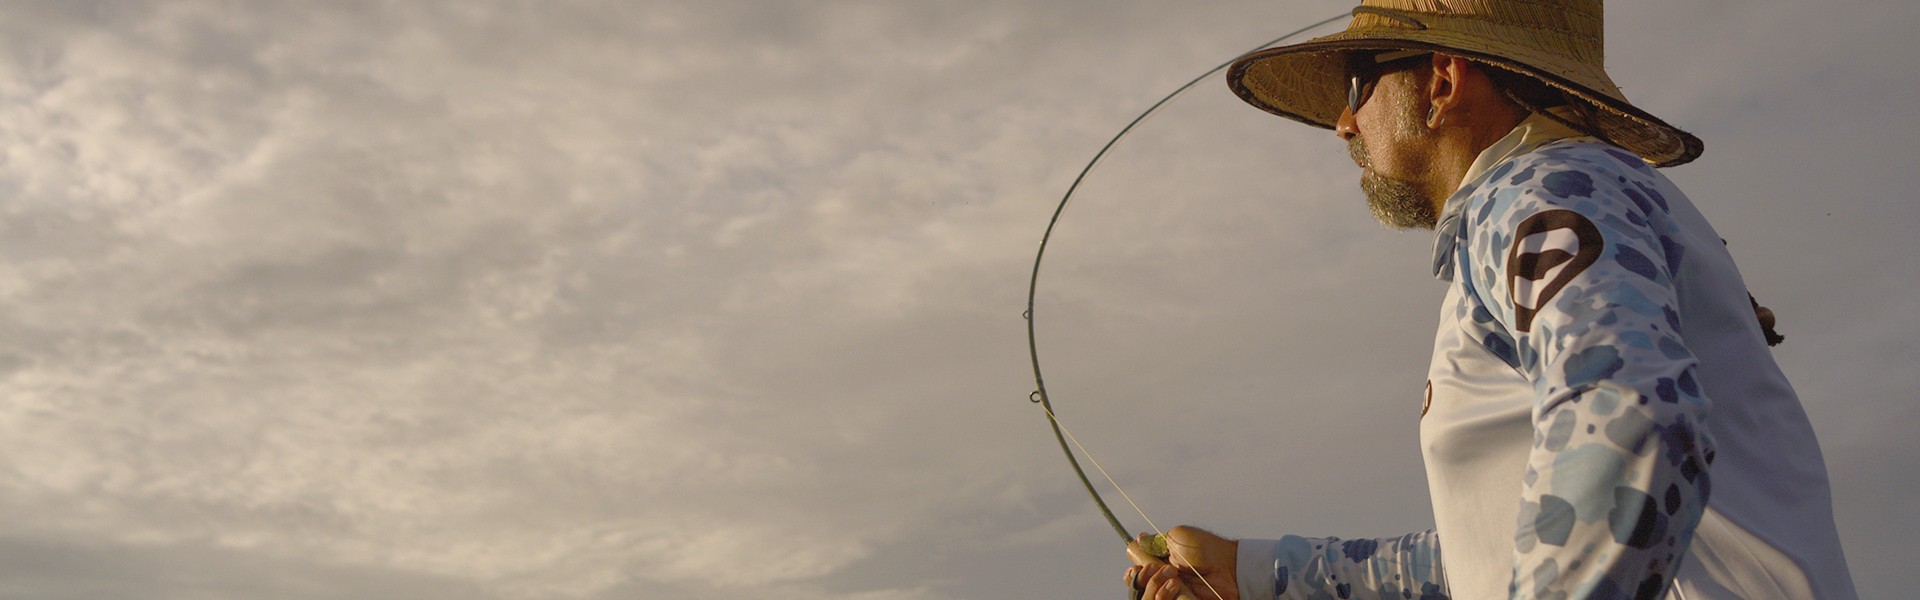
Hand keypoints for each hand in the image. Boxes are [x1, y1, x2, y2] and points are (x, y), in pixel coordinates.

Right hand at [1124, 526, 1238, 599]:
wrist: (1227, 566)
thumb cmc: (1205, 549)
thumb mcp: (1177, 536)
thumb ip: (1154, 542)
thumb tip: (1137, 540)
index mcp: (1161, 564)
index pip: (1136, 574)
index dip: (1134, 573)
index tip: (1136, 568)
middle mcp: (1164, 581)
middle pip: (1138, 589)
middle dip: (1143, 578)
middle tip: (1157, 569)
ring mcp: (1172, 594)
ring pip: (1148, 599)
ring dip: (1155, 586)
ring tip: (1174, 578)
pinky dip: (1164, 596)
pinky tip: (1176, 587)